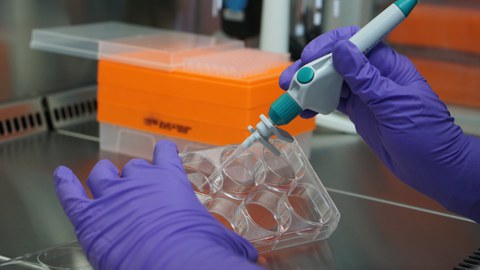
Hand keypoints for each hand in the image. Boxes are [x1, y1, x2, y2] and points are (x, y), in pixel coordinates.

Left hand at [53, 140, 261, 269]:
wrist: (172, 268)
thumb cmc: (199, 252)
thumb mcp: (223, 241)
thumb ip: (227, 240)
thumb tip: (249, 255)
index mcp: (169, 180)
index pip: (164, 154)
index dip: (163, 152)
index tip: (163, 152)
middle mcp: (138, 182)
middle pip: (131, 168)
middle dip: (135, 176)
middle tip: (138, 186)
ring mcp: (112, 198)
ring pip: (102, 176)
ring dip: (104, 177)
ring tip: (104, 179)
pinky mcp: (89, 218)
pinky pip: (71, 194)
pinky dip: (64, 183)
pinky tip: (61, 176)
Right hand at [280, 26, 479, 221]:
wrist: (433, 168)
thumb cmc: (427, 136)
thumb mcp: (394, 104)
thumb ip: (365, 78)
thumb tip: (343, 52)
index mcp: (388, 66)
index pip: (355, 43)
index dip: (330, 45)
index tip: (310, 58)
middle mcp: (373, 77)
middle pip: (336, 63)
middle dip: (310, 70)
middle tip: (291, 81)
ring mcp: (364, 95)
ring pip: (329, 82)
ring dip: (308, 88)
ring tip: (291, 97)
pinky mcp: (358, 112)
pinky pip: (331, 101)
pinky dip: (315, 103)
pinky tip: (304, 109)